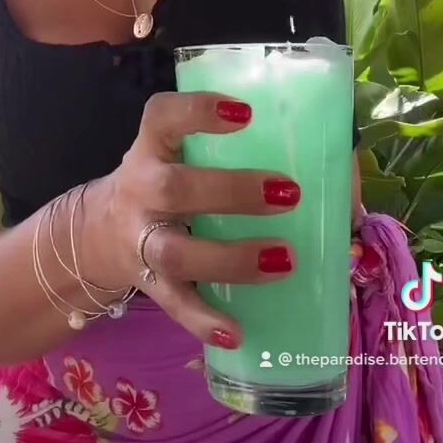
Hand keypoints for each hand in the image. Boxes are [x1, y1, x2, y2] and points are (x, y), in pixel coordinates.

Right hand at [83, 92, 299, 350]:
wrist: (100, 234)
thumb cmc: (170, 181)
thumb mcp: (185, 155)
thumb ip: (245, 153)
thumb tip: (341, 171)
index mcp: (153, 148)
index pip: (162, 117)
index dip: (197, 111)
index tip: (245, 112)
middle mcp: (141, 190)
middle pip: (173, 189)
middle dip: (231, 191)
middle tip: (288, 192)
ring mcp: (141, 241)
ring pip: (175, 253)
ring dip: (230, 259)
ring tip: (285, 260)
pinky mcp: (150, 285)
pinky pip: (176, 306)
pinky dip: (205, 321)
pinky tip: (238, 332)